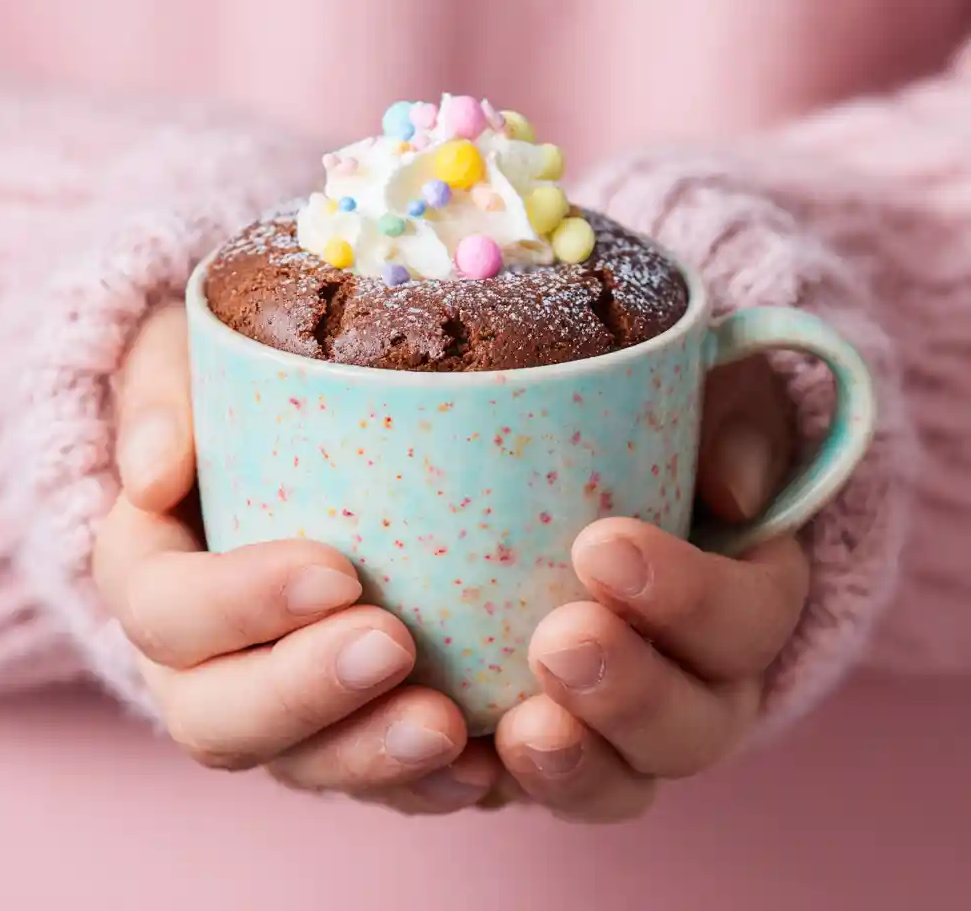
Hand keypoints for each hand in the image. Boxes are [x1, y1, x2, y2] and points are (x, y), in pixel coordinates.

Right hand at [93, 305, 502, 812]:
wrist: (274, 439)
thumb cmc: (228, 395)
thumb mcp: (179, 365)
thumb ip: (159, 400)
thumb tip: (154, 472)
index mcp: (153, 577)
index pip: (166, 610)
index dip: (239, 604)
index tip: (334, 570)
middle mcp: (198, 661)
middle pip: (219, 715)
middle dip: (304, 693)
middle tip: (394, 646)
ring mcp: (269, 704)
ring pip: (299, 763)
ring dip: (370, 757)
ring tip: (448, 729)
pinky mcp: (337, 726)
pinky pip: (369, 777)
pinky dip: (422, 784)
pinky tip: (483, 766)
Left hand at [493, 357, 809, 821]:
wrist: (556, 484)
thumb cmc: (650, 434)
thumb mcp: (710, 401)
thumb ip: (737, 424)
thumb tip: (735, 495)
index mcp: (741, 605)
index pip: (747, 622)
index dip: (690, 600)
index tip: (602, 545)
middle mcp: (692, 687)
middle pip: (692, 730)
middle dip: (631, 696)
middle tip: (561, 642)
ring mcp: (613, 732)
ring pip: (615, 782)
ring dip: (572, 766)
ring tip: (520, 729)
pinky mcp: (534, 745)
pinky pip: (515, 793)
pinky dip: (480, 787)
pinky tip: (448, 756)